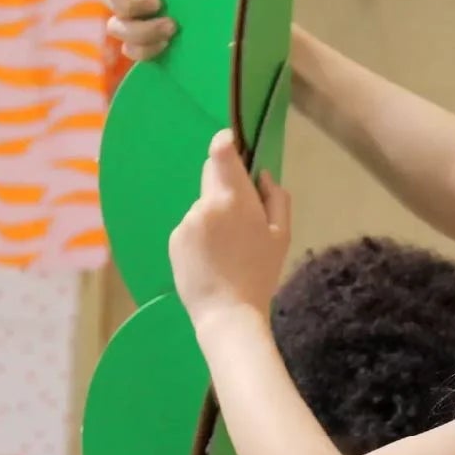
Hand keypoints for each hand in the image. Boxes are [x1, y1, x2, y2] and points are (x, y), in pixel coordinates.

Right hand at [89, 0, 177, 61]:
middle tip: (158, 3)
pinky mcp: (144, 41)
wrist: (230, 4)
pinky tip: (165, 44)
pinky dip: (144, 50)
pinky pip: (130, 50)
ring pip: (116, 27)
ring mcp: (133, 17)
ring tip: (170, 28)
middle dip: (129, 3)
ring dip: (140, 30)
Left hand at [171, 131, 292, 322]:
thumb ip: (275, 198)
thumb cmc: (260, 273)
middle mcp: (204, 204)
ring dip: (214, 214)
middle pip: (211, 176)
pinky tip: (211, 258)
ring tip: (227, 248)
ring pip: (203, 204)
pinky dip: (200, 233)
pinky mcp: (173, 238)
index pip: (220, 152)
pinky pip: (191, 225)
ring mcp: (185, 221)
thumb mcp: (281, 235)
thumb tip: (261, 176)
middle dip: (226, 185)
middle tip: (242, 215)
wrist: (227, 312)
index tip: (231, 144)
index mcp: (233, 198)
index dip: (226, 142)